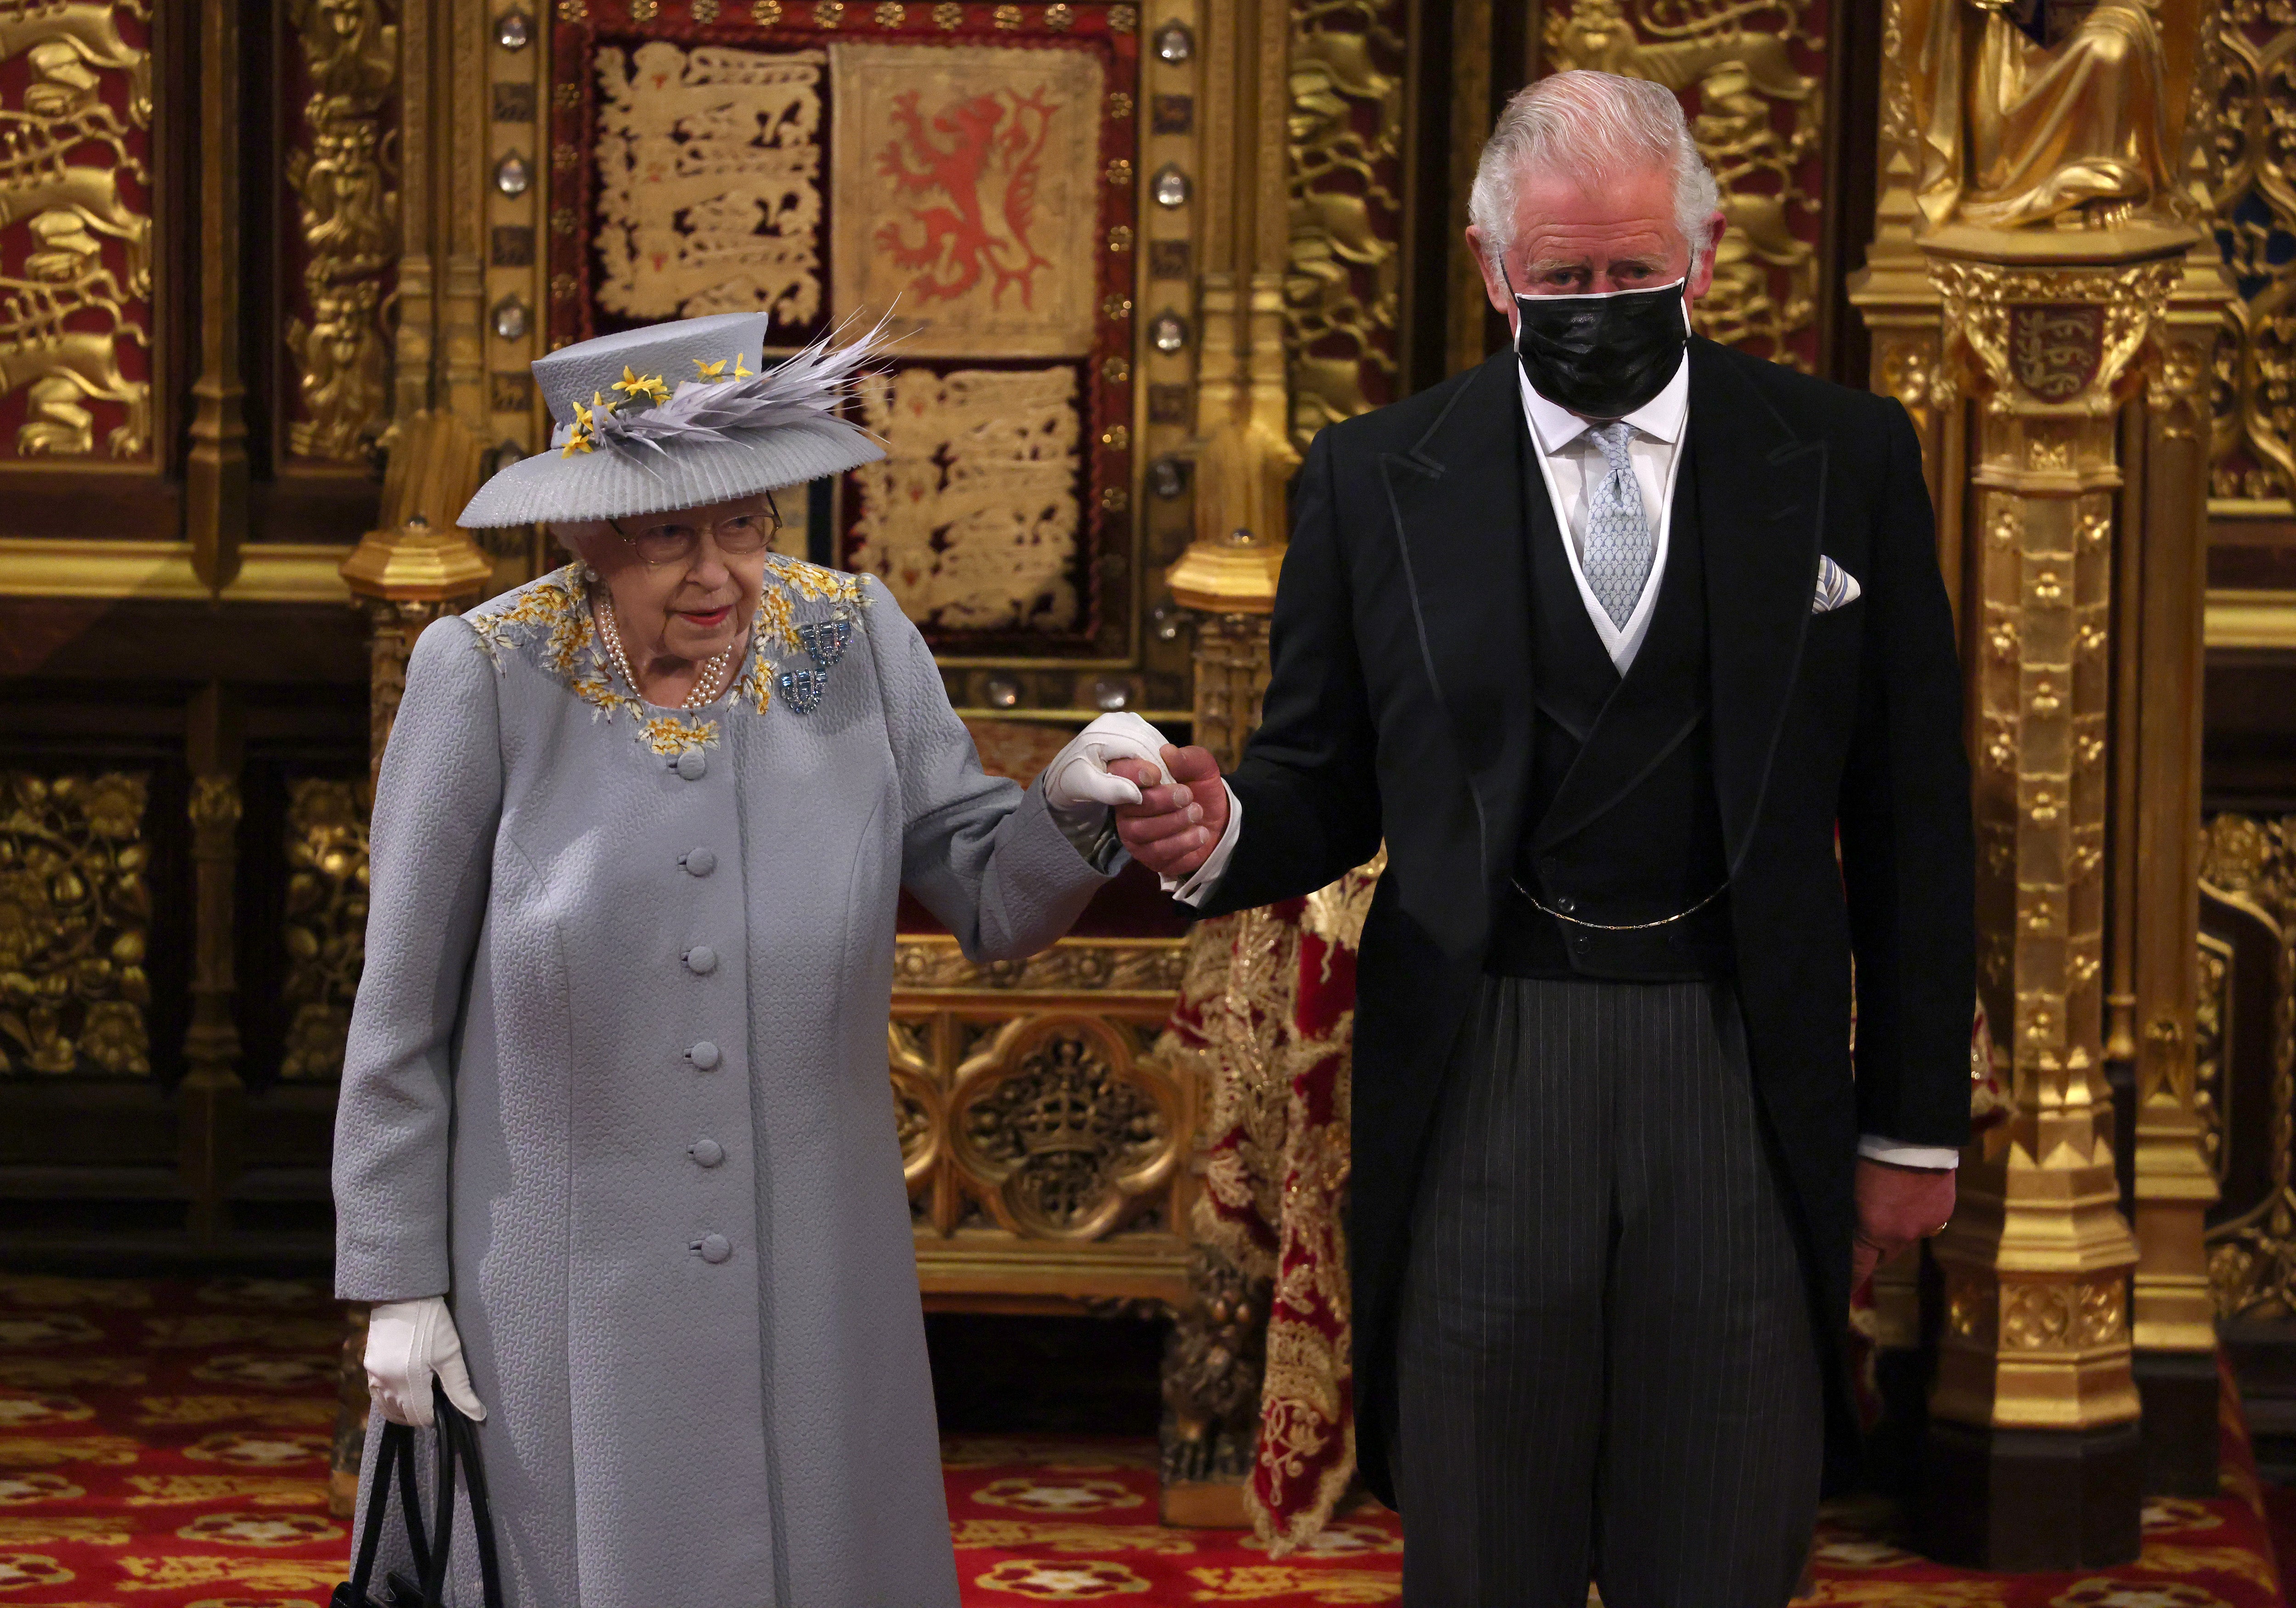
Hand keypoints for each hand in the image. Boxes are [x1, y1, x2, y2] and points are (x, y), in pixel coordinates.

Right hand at [366, 1296, 486, 1426]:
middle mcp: (387, 1383)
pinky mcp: (367, 1366)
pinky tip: (402, 1390)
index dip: (433, 1417)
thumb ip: (460, 1388)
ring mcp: (374, 1376)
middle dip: (418, 1415)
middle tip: (434, 1403)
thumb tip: (478, 1414)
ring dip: (402, 1410)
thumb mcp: (451, 1354)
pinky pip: (376, 1394)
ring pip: (386, 1408)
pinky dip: (388, 1399)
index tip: (443, 1409)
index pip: (419, 1417)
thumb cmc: (431, 1323)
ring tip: (419, 1399)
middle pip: (401, 1415)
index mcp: (409, 1382)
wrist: (403, 1296)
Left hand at [1042, 712, 1174, 811]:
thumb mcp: (1087, 789)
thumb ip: (1110, 791)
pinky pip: (1151, 739)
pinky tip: (1160, 774)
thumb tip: (1137, 795)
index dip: (1157, 768)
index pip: (1140, 747)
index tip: (1167, 789)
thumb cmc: (1073, 782)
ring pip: (1154, 739)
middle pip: (1150, 741)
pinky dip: (1158, 757)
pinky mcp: (1130, 725)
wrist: (1065, 773)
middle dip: (1162, 766)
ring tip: (1167, 784)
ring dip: (1163, 761)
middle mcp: (1115, 720)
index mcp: (1102, 732)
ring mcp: (1124, 720)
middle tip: (1172, 789)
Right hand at [1112, 744, 1228, 879]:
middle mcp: (1126, 806)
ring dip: (1174, 822)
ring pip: (1141, 831)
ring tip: (1197, 813)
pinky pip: (1157, 852)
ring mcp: (1133, 833)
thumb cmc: (1200, 789)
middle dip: (1162, 800)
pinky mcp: (1146, 856)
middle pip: (1130, 805)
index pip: (1117, 772)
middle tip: (1188, 795)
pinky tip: (1200, 833)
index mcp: (1134, 778)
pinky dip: (1183, 842)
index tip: (1157, 774)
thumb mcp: (1202, 769)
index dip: (1133, 773)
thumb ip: (1188, 758)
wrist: (1217, 822)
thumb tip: (1168, 752)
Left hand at [1852, 1159, 1956, 1290]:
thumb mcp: (1849, 1189)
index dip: (1852, 1278)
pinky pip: (1927, 1222)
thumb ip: (1850, 1215)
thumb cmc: (1868, 1156)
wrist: (1912, 1137)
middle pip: (1885, 1255)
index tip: (1846, 1290)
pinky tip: (1910, 1196)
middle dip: (1875, 1252)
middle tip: (1865, 1240)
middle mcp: (1902, 1235)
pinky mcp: (1943, 1212)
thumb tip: (1848, 1230)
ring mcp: (1926, 1225)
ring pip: (1907, 1237)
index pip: (1859, 1265)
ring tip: (1889, 1209)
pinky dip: (1917, 1215)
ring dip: (1897, 1231)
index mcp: (1873, 1231)